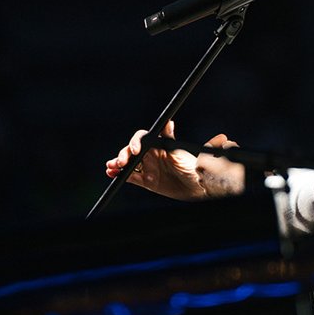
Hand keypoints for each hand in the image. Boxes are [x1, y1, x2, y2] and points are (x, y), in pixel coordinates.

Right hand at [105, 121, 243, 200]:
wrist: (201, 187)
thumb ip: (188, 142)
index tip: (136, 149)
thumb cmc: (199, 168)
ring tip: (111, 167)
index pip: (144, 138)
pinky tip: (112, 173)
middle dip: (124, 153)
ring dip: (119, 162)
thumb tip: (188, 127)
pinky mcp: (148, 181)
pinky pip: (131, 177)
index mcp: (162, 145)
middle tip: (121, 162)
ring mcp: (150, 167)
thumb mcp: (192, 155)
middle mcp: (154, 154)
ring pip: (129, 162)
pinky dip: (120, 175)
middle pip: (133, 149)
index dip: (137, 141)